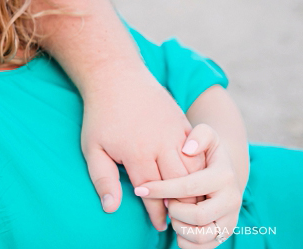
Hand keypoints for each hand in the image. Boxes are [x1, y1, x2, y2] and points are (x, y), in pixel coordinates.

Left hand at [81, 71, 202, 229]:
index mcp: (138, 153)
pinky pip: (200, 152)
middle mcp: (161, 144)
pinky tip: (197, 180)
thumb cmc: (101, 115)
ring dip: (195, 188)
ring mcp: (175, 132)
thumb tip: (111, 208)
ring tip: (189, 203)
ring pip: (195, 169)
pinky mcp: (183, 123)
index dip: (157, 212)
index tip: (159, 225)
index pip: (153, 193)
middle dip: (182, 205)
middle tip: (178, 219)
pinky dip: (201, 169)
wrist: (116, 77)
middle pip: (181, 184)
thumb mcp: (93, 148)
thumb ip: (103, 179)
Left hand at [134, 124, 242, 247]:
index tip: (140, 189)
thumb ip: (200, 135)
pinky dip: (186, 242)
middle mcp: (232, 199)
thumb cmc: (206, 150)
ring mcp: (230, 218)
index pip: (188, 187)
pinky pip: (205, 247)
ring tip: (170, 213)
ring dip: (178, 227)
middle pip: (196, 215)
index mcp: (224, 175)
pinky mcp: (226, 231)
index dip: (161, 190)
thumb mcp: (206, 134)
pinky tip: (176, 226)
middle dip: (172, 210)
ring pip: (201, 235)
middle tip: (162, 202)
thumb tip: (188, 147)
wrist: (223, 168)